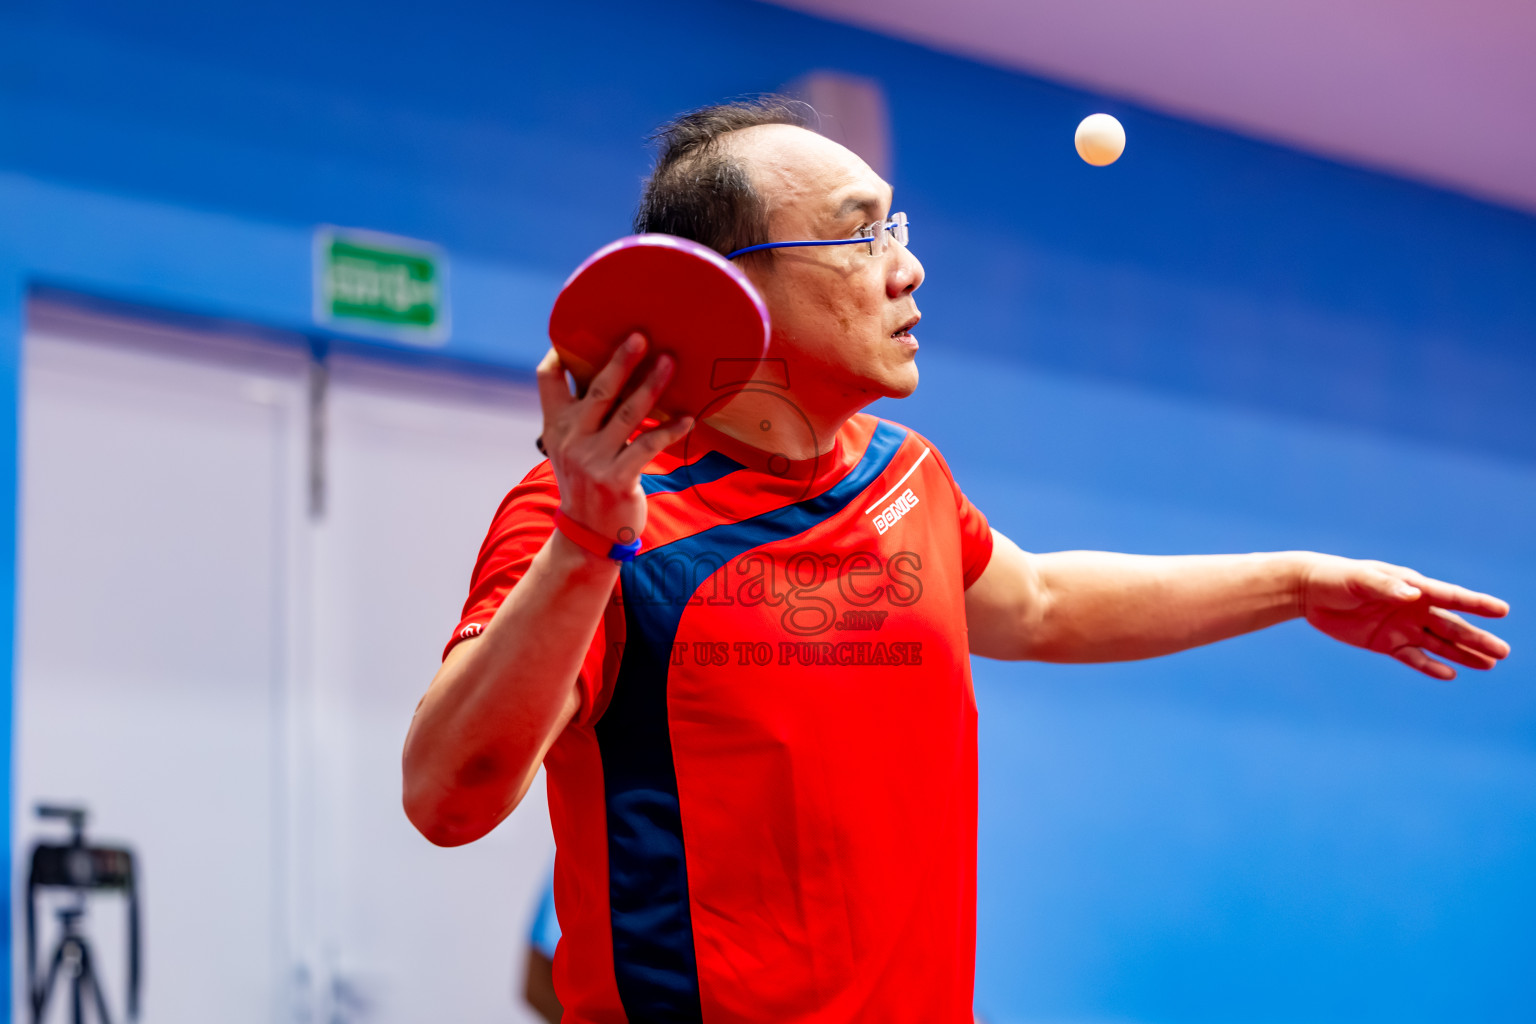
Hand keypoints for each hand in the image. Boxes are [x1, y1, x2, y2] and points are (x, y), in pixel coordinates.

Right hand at [535, 334, 693, 553]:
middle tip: (641, 335)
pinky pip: (647, 445)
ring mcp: (593, 459)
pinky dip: (670, 430)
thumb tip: (612, 372)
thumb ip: (584, 415)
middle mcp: (571, 439)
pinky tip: (688, 418)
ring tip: (670, 362)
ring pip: (627, 413)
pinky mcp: (616, 478)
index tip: (582, 331)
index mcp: (556, 426)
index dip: (560, 353)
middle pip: (597, 389)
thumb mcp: (572, 448)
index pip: (547, 380)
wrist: (588, 535)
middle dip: (620, 360)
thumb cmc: (588, 482)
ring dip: (652, 386)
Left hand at [1299, 555, 1509, 678]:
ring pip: (1439, 644)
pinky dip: (1430, 666)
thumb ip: (1386, 587)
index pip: (1449, 597)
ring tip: (1490, 664)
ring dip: (1463, 654)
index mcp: (1411, 586)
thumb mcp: (1359, 579)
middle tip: (1504, 652)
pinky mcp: (1386, 643)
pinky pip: (1413, 657)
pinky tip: (1450, 673)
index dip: (1476, 604)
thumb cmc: (1336, 577)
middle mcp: (1413, 608)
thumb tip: (1413, 594)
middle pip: (1451, 626)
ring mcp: (1401, 627)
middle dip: (1477, 639)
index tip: (1502, 610)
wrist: (1310, 591)